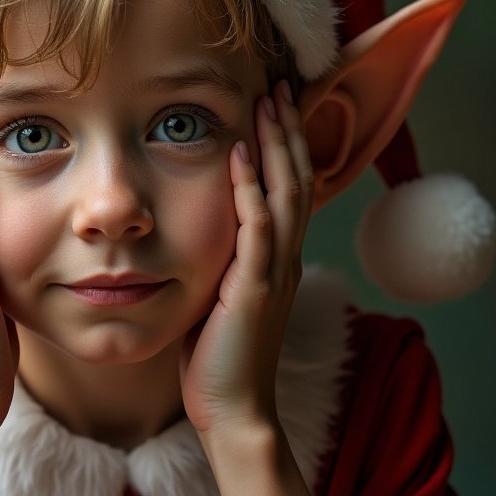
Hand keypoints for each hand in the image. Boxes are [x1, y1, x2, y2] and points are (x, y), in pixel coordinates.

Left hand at [179, 80, 311, 439]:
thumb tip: (200, 235)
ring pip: (285, 193)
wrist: (233, 411)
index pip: (287, 189)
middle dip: (287, 129)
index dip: (283, 146)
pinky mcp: (255, 288)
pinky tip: (238, 155)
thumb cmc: (220, 359)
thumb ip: (222, 263)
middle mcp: (284, 258)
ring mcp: (273, 272)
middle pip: (295, 178)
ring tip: (269, 101)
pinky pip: (257, 228)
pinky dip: (250, 188)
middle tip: (280, 84)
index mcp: (276, 260)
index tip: (272, 105)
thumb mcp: (221, 299)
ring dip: (276, 145)